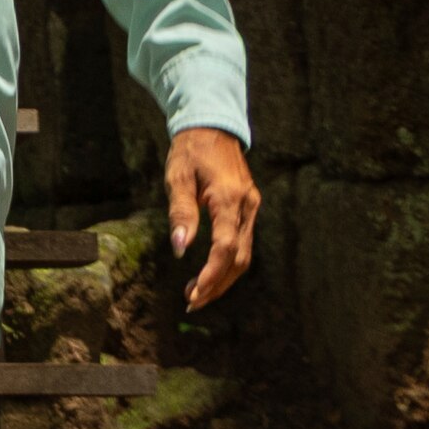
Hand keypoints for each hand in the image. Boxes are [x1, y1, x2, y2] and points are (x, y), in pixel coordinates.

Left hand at [167, 127, 261, 307]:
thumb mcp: (178, 177)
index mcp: (228, 198)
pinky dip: (228, 263)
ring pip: (244, 255)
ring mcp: (251, 208)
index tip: (193, 293)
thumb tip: (179, 249)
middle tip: (192, 301)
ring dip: (223, 278)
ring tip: (197, 294)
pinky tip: (210, 273)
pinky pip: (243, 244)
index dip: (211, 274)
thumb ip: (180, 212)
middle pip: (239, 258)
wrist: (213, 127)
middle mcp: (247, 206)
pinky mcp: (249, 209)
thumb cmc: (190, 151)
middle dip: (217, 284)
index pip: (225, 247)